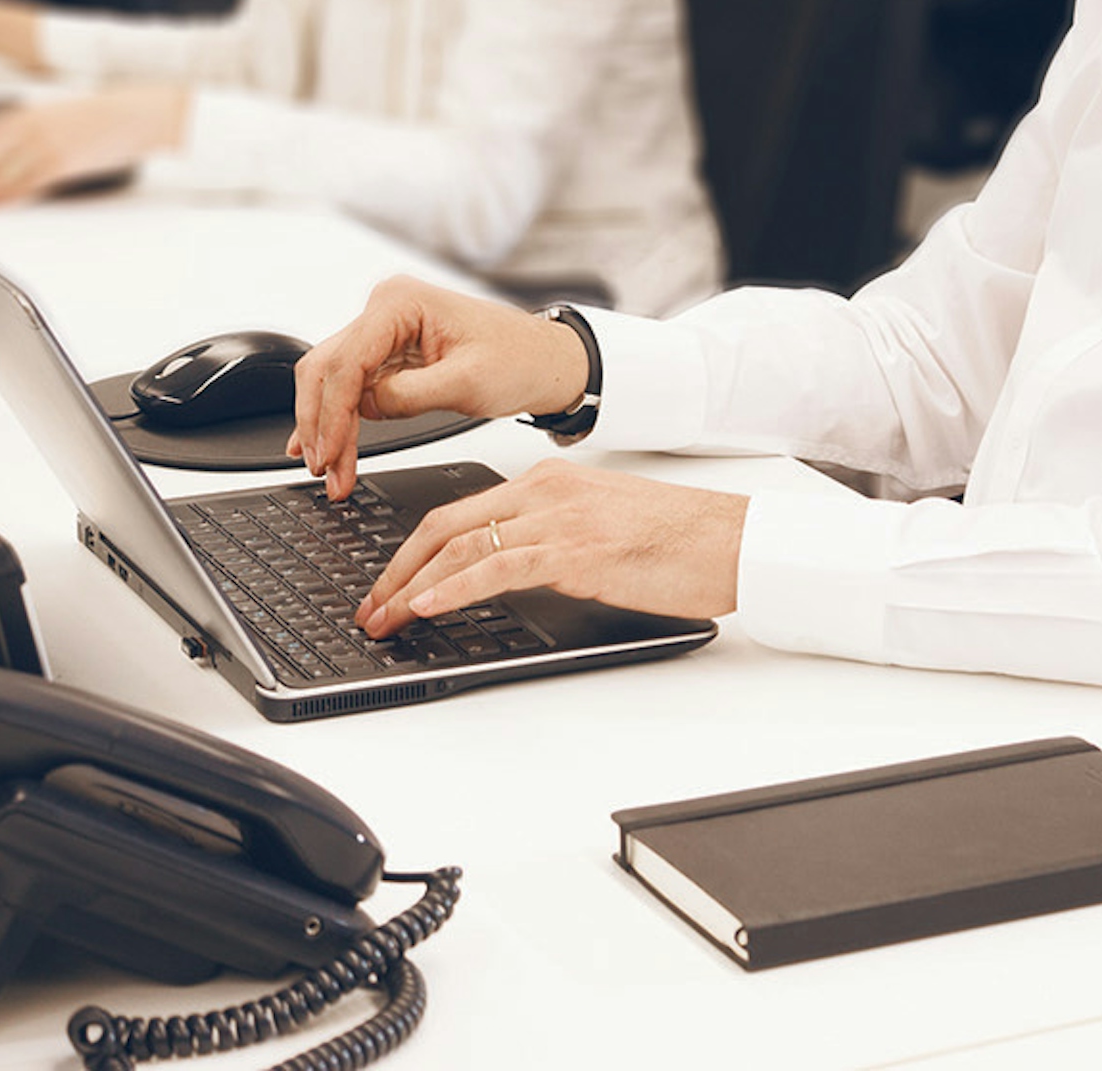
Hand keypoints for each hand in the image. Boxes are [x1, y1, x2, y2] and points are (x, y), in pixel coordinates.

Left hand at [0, 87, 184, 203]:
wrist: (142, 111)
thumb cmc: (104, 118)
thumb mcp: (59, 118)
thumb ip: (28, 135)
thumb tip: (0, 160)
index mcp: (26, 114)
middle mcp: (30, 126)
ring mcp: (46, 143)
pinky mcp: (65, 161)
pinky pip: (28, 182)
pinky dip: (5, 195)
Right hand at [290, 279, 590, 499]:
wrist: (546, 362)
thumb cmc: (519, 360)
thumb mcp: (468, 382)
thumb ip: (410, 394)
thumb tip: (365, 409)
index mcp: (402, 302)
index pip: (347, 360)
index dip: (332, 413)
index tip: (330, 454)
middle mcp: (386, 309)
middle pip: (328, 367)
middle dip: (322, 423)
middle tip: (325, 471)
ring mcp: (384, 330)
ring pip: (332, 379)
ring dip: (327, 426)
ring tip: (329, 471)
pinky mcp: (388, 354)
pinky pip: (351, 387)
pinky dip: (339, 419)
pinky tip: (329, 446)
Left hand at [354, 457, 744, 636]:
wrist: (732, 540)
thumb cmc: (679, 540)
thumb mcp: (600, 528)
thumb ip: (550, 541)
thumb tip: (507, 575)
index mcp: (548, 481)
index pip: (460, 512)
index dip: (410, 552)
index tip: (388, 585)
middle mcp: (545, 491)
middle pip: (443, 525)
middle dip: (394, 571)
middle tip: (369, 608)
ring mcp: (558, 519)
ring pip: (459, 546)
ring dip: (410, 588)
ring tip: (384, 620)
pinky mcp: (575, 551)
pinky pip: (496, 566)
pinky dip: (453, 587)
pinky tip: (427, 606)